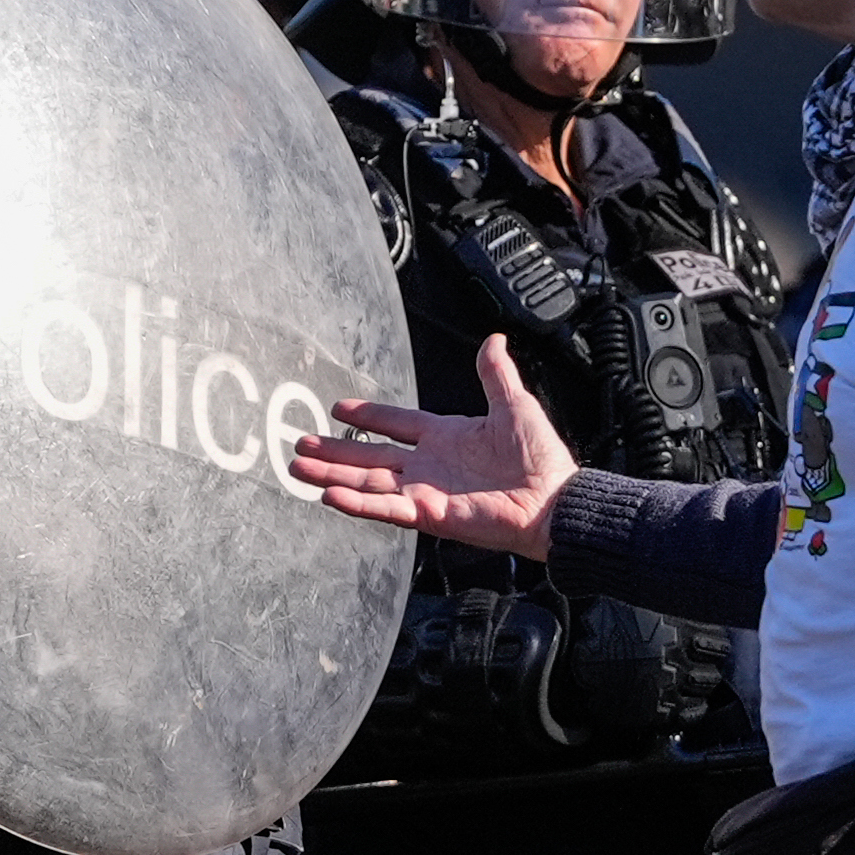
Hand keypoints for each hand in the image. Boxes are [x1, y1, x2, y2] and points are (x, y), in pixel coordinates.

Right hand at [290, 333, 579, 558]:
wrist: (554, 499)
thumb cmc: (541, 458)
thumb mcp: (514, 405)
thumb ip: (495, 375)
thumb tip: (494, 340)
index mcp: (446, 436)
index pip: (396, 423)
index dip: (368, 416)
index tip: (339, 409)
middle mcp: (429, 464)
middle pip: (370, 456)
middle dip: (334, 451)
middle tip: (300, 444)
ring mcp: (425, 490)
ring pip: (367, 481)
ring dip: (333, 474)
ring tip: (299, 468)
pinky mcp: (428, 513)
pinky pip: (385, 507)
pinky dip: (357, 502)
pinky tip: (330, 495)